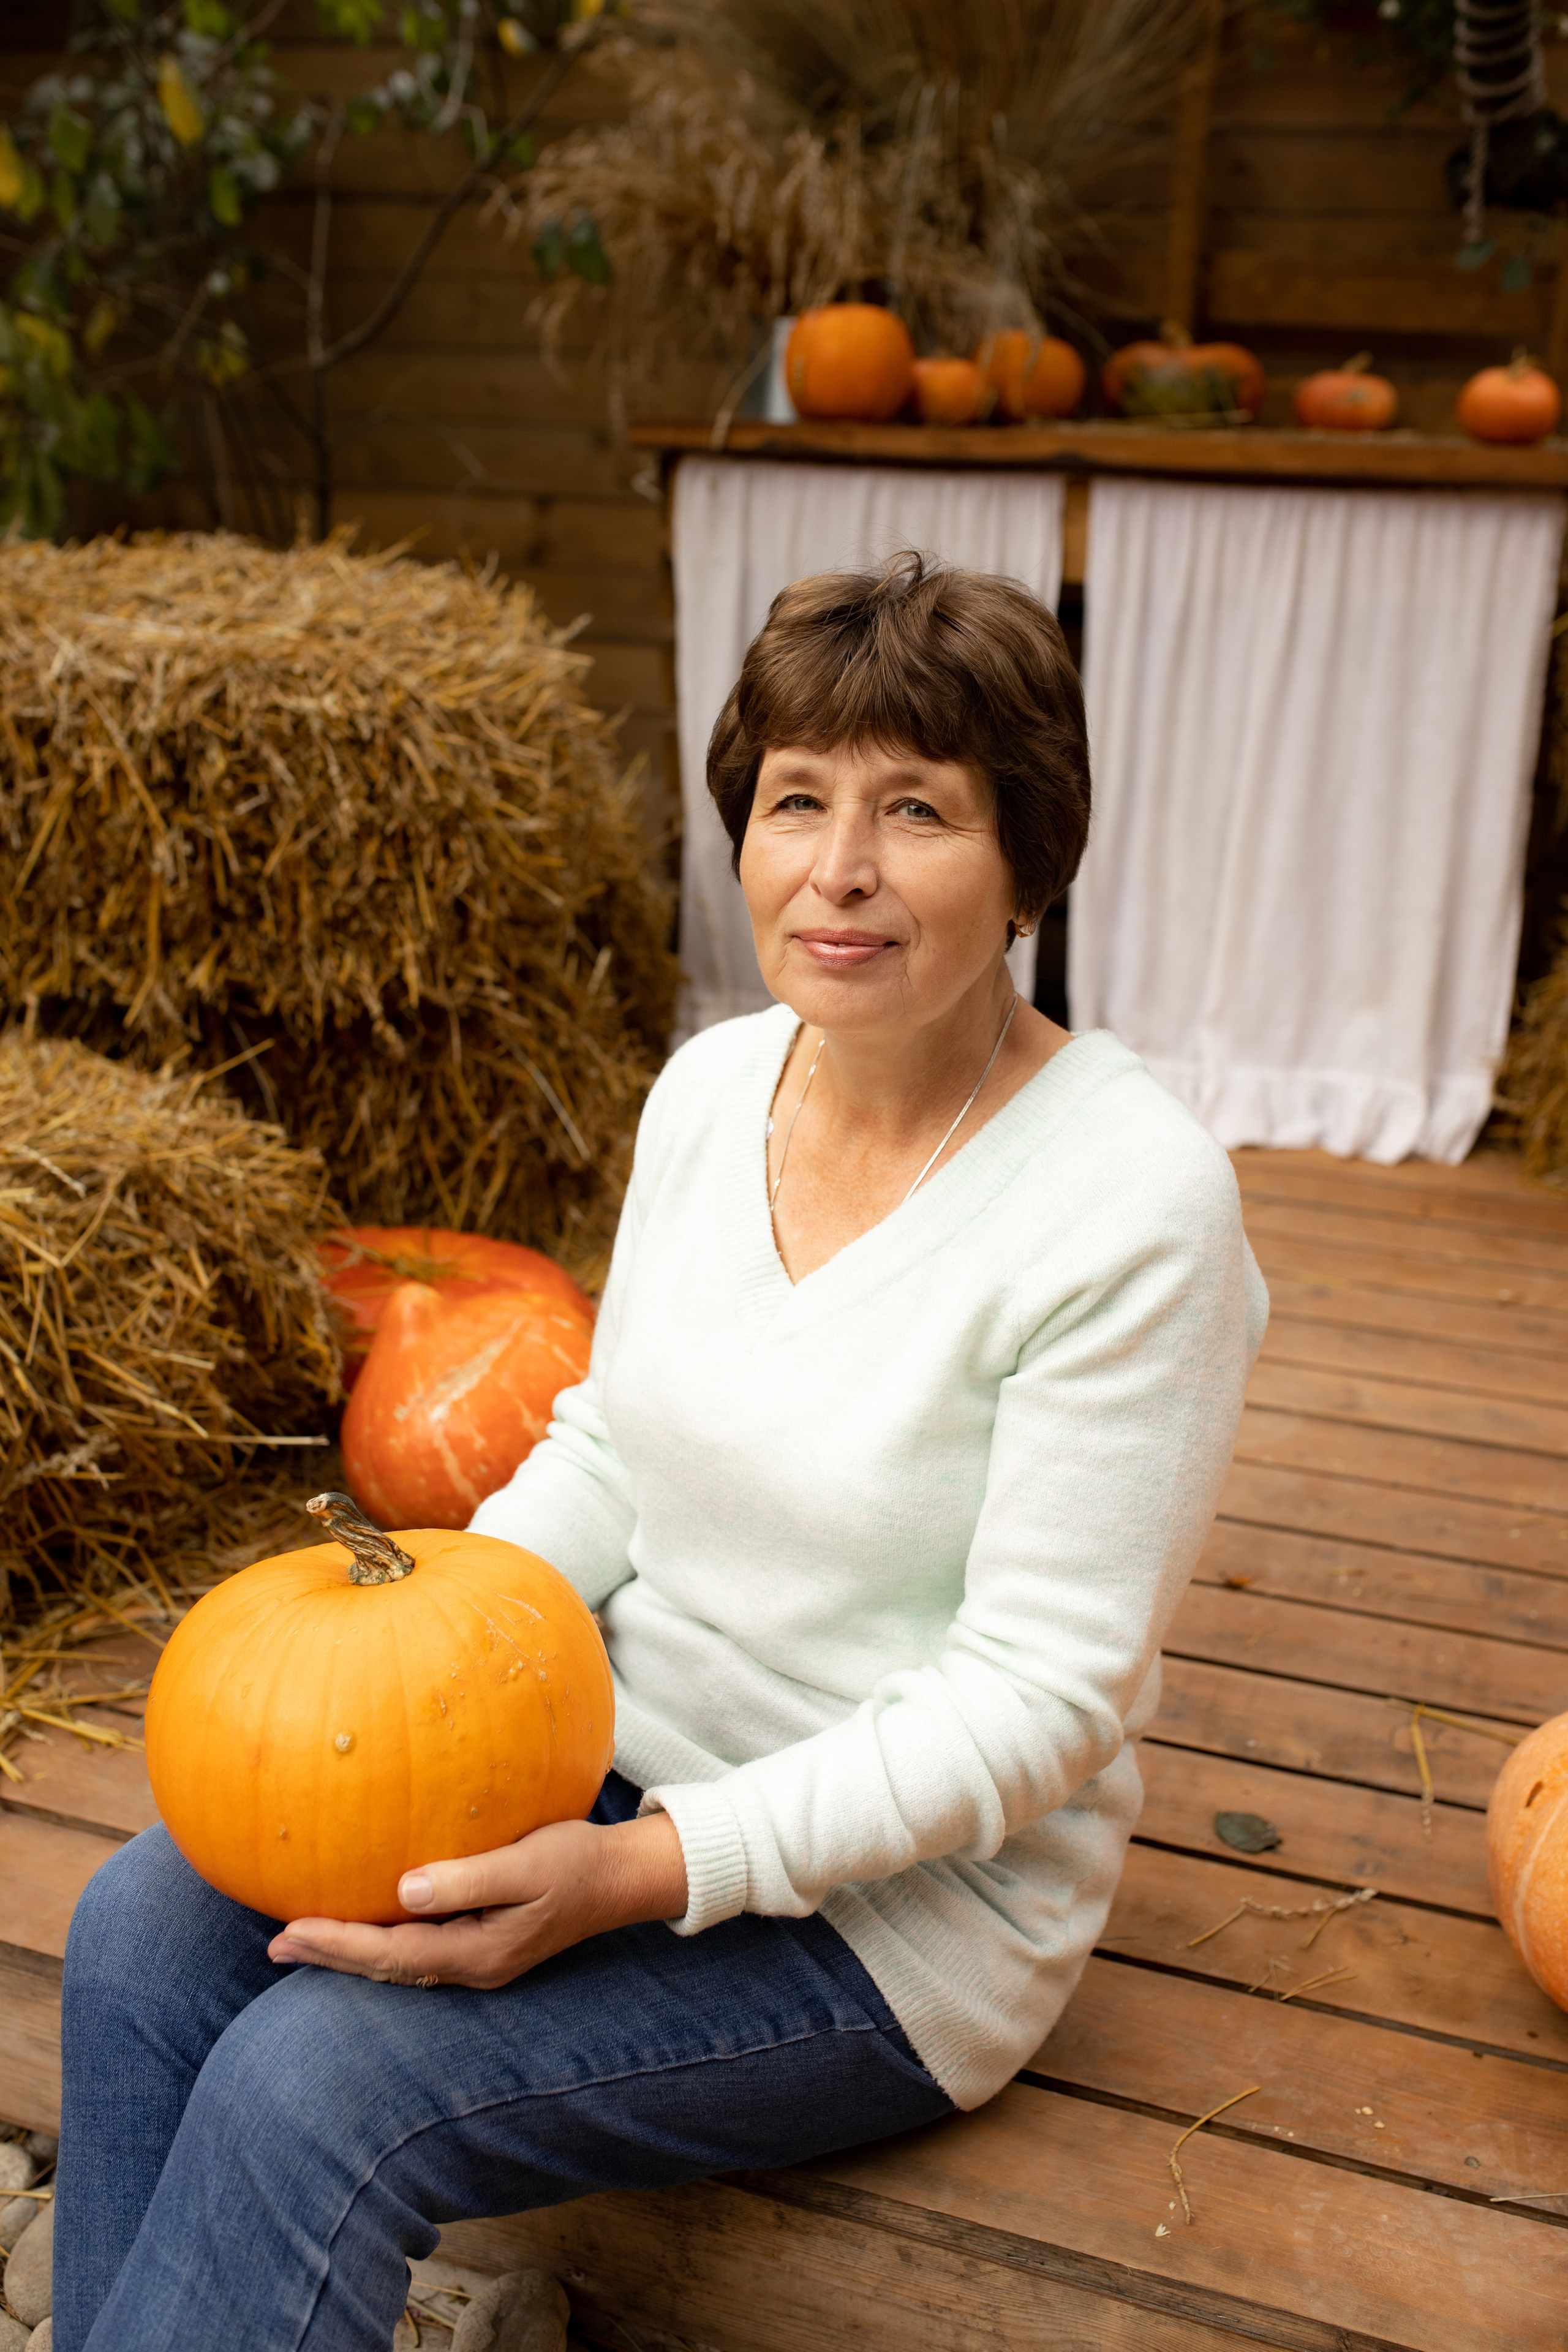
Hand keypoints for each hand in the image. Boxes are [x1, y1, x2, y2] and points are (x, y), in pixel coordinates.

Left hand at [266, 1810, 688, 1990]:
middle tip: (274, 1945)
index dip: (338, 1944)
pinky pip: (415, 1946)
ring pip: (397, 1962)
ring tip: (299, 1939)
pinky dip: (378, 1938)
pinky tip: (361, 1921)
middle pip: (386, 1967)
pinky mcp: (480, 1942)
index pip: (392, 1954)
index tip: (291, 1931)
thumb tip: (406, 1890)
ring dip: (348, 1951)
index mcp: (479, 1954)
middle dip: (330, 1956)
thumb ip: (469, 1880)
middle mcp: (472, 1966)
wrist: (620, 1879)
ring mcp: (476, 1957)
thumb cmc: (577, 1862)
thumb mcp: (527, 1864)